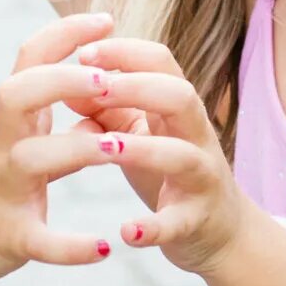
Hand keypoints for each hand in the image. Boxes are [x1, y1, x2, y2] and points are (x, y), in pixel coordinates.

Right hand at [0, 13, 120, 285]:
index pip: (30, 61)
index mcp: (6, 122)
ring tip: (121, 149)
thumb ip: (46, 122)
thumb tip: (94, 100)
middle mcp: (0, 147)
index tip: (108, 18)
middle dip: (65, 79)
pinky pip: (40, 241)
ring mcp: (0, 191)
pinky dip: (71, 246)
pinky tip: (104, 249)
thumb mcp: (7, 146)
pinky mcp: (5, 238)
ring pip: (34, 158)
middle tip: (109, 81)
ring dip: (78, 149)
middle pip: (21, 93)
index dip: (66, 33)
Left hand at [66, 39, 253, 276]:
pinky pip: (178, 223)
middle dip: (136, 88)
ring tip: (107, 148)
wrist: (218, 231)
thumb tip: (67, 86)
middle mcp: (196, 136)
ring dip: (144, 149)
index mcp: (178, 109)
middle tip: (94, 90)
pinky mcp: (196, 221)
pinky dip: (153, 228)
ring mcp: (201, 178)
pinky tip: (125, 233)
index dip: (125, 52)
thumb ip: (105, 111)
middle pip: (179, 96)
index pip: (161, 63)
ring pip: (182, 155)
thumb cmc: (166, 172)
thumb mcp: (137, 135)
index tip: (83, 53)